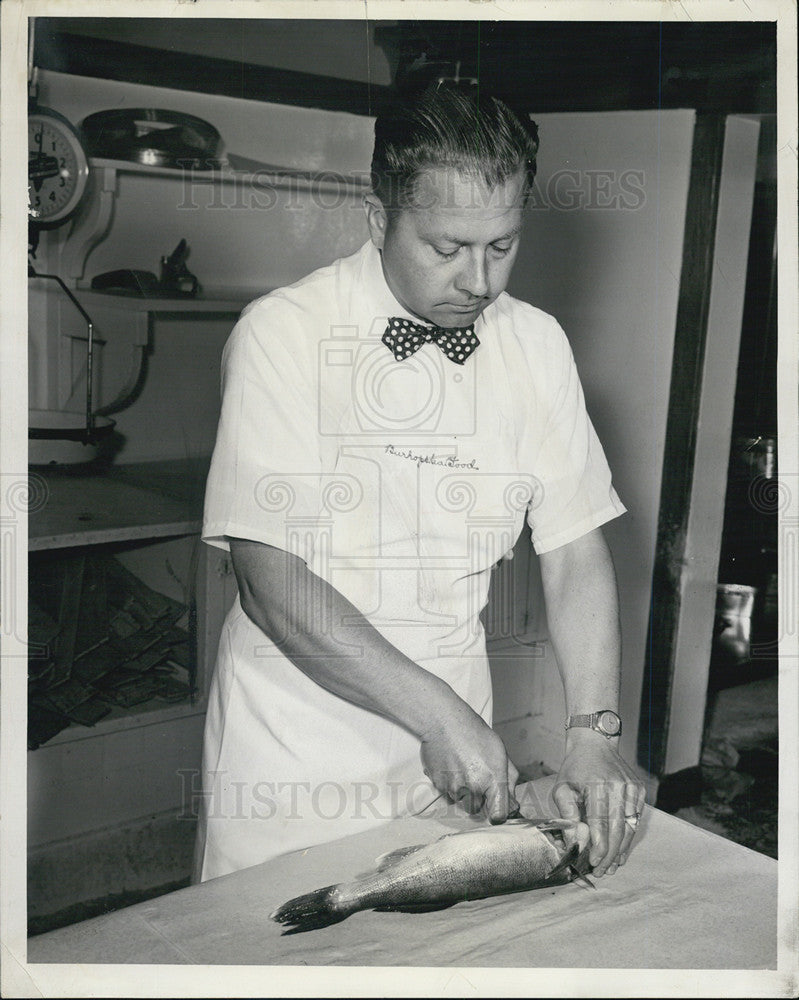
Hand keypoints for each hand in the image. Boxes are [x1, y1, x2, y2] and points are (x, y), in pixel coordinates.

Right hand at [420, 703, 518, 822]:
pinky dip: (448, 783)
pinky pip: (446, 792)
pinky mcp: (438, 784)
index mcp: (493, 779)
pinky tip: (451, 765)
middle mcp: (473, 787)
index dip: (498, 814)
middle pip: (476, 810)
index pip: (498, 815)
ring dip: (462, 791)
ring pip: (460, 801)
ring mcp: (454, 787)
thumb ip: (509, 778)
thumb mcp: (500, 751)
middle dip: (477, 798)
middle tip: (475, 777)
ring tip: (462, 767)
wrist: (444, 722)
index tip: (496, 809)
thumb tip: (512, 800)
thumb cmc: (473, 732)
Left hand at [552, 730, 644, 876]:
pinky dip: (628, 836)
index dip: (598, 847)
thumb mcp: (562, 788)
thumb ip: (567, 816)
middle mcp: (618, 786)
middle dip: (609, 855)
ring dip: (621, 850)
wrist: (594, 744)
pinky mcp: (639, 790)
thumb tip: (574, 843)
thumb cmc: (575, 769)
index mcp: (597, 785)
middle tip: (601, 871)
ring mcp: (632, 788)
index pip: (600, 824)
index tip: (592, 864)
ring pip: (630, 827)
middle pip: (618, 829)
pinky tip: (619, 849)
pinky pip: (635, 819)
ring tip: (611, 866)